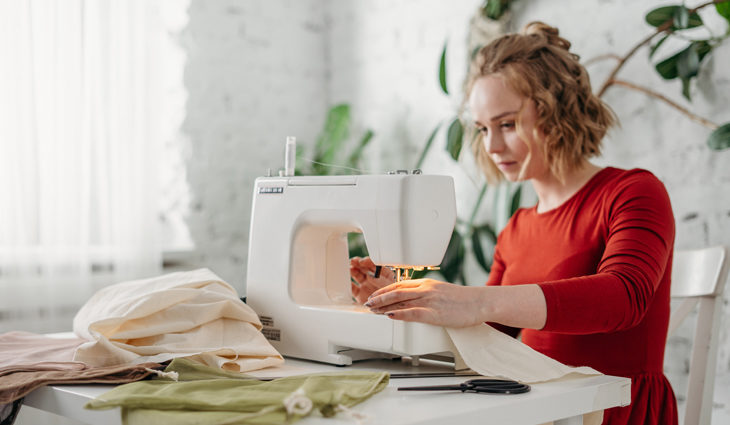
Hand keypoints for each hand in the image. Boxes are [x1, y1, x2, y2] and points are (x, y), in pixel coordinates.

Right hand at [350, 257, 394, 303]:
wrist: (392, 312)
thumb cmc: (395, 297)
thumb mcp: (391, 286)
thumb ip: (380, 280)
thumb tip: (370, 275)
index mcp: (383, 273)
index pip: (374, 264)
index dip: (367, 261)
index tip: (362, 261)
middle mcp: (373, 278)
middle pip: (363, 267)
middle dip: (357, 263)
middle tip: (352, 261)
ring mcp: (366, 285)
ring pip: (357, 275)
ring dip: (352, 271)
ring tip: (349, 269)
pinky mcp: (360, 294)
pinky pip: (352, 288)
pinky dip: (348, 284)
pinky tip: (346, 281)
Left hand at [364, 278, 488, 327]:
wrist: (480, 302)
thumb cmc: (464, 300)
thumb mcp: (442, 292)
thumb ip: (427, 294)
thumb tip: (415, 301)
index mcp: (427, 284)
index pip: (400, 285)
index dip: (384, 290)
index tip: (375, 295)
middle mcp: (426, 289)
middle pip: (396, 291)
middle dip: (379, 297)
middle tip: (367, 303)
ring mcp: (429, 301)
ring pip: (400, 301)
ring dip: (383, 306)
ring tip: (372, 310)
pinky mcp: (435, 313)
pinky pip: (412, 313)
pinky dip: (398, 314)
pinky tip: (389, 316)